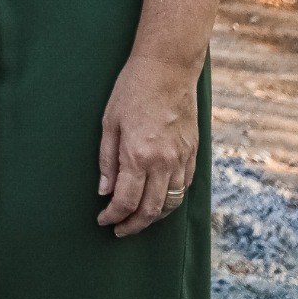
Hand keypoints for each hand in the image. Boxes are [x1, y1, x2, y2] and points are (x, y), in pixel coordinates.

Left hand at [96, 52, 198, 236]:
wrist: (168, 69)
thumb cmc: (132, 90)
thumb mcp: (109, 122)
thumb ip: (107, 160)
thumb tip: (104, 191)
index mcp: (138, 155)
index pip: (126, 201)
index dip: (114, 216)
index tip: (104, 220)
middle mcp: (163, 163)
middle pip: (151, 210)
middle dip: (134, 225)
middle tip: (120, 229)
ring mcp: (182, 159)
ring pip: (171, 203)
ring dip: (154, 217)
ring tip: (138, 219)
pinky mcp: (193, 153)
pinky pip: (184, 187)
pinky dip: (171, 200)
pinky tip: (159, 200)